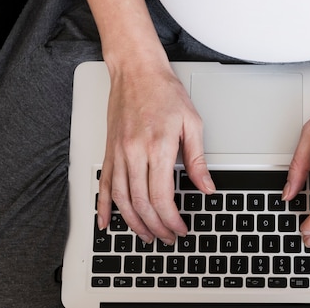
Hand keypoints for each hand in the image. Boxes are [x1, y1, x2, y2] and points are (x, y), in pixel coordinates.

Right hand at [96, 61, 215, 243]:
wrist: (137, 72)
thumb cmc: (164, 92)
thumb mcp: (192, 123)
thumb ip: (197, 160)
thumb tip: (206, 187)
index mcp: (158, 147)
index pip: (162, 197)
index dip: (172, 220)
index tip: (181, 229)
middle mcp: (134, 153)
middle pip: (141, 203)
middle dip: (156, 227)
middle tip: (167, 237)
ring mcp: (118, 153)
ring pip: (121, 199)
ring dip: (133, 223)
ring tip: (146, 235)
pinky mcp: (109, 151)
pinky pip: (103, 185)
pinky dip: (103, 207)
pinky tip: (106, 222)